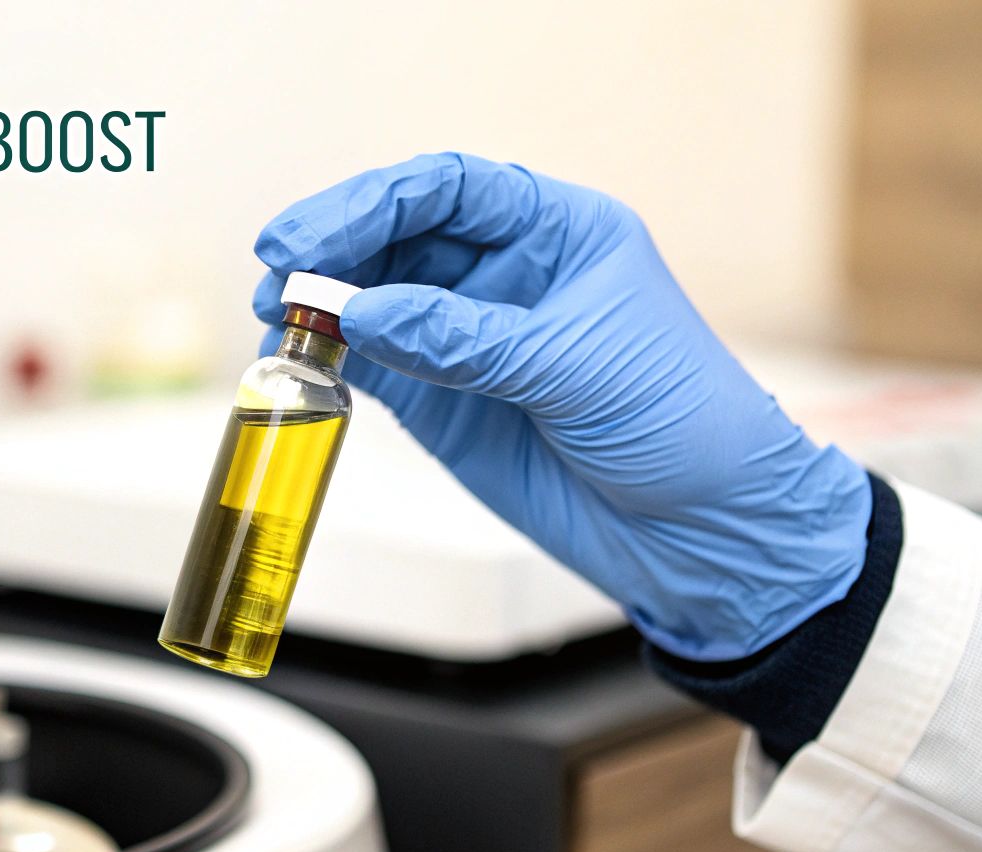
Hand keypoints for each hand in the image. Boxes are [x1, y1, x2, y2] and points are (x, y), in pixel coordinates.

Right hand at [251, 152, 869, 659]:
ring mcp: (475, 336)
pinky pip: (378, 362)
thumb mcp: (576, 367)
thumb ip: (465, 339)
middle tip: (279, 267)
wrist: (704, 532)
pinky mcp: (450, 399)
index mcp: (561, 232)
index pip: (453, 189)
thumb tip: (363, 313)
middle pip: (403, 234)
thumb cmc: (684, 426)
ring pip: (379, 295)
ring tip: (277, 313)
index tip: (318, 234)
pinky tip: (303, 353)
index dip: (377, 202)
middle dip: (337, 245)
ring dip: (325, 300)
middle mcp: (512, 273)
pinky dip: (336, 356)